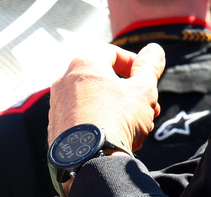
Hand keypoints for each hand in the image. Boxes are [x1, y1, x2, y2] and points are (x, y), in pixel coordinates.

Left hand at [48, 43, 165, 154]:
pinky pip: (82, 119)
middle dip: (129, 93)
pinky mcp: (55, 128)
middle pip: (103, 79)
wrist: (89, 160)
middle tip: (147, 108)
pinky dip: (99, 124)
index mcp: (84, 62)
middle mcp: (65, 79)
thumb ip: (149, 67)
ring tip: (135, 128)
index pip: (113, 53)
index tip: (147, 79)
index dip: (134, 64)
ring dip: (116, 110)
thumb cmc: (117, 119)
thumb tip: (154, 50)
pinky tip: (115, 140)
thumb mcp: (143, 90)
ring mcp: (57, 105)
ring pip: (93, 101)